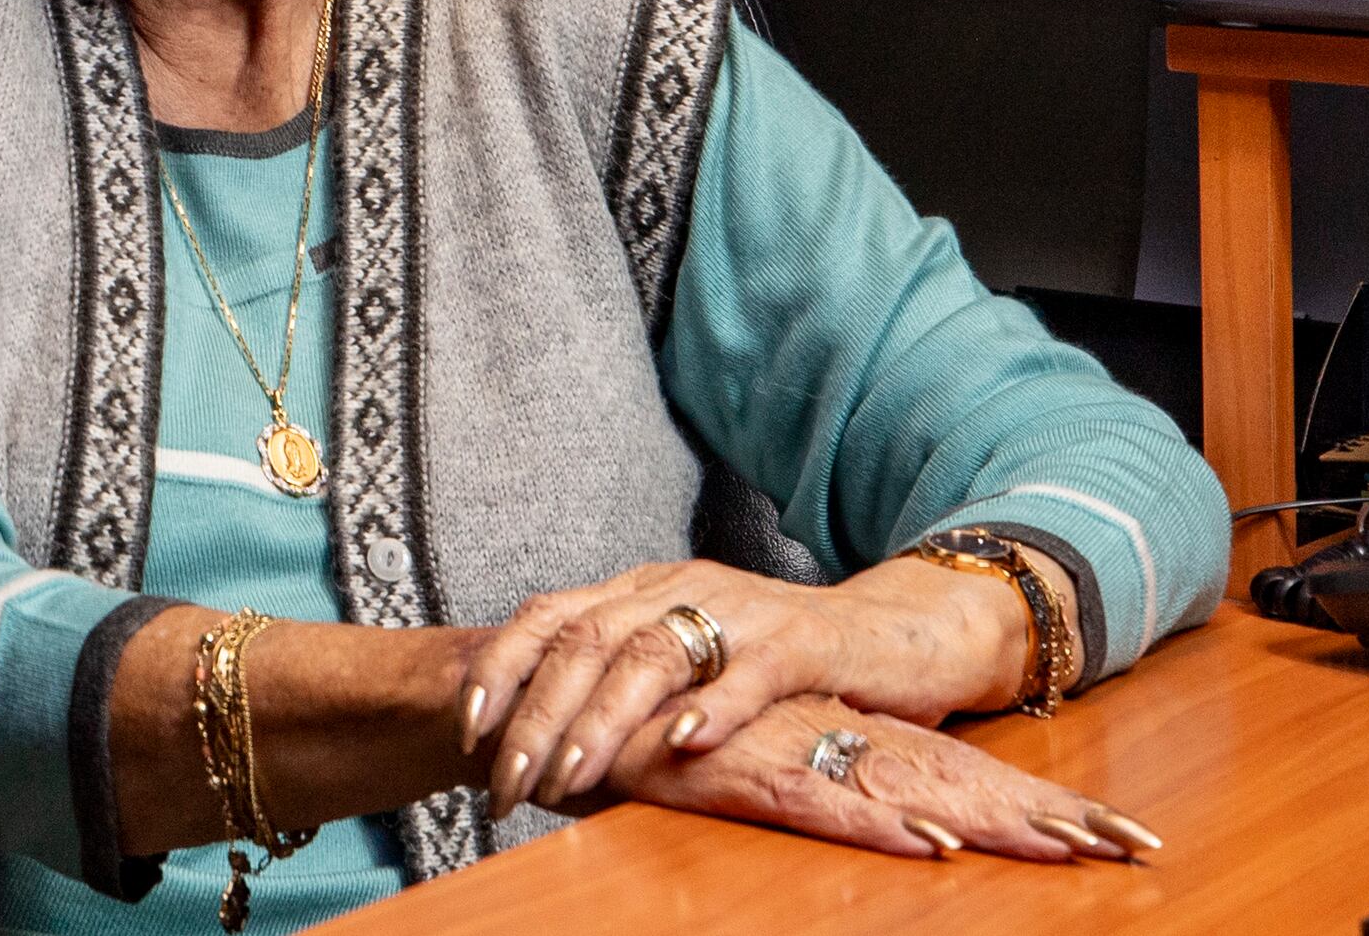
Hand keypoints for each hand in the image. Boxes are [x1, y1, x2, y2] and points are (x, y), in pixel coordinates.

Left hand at [465, 555, 1038, 816]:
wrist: (901, 633)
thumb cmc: (783, 662)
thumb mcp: (693, 664)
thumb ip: (629, 687)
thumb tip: (546, 743)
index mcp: (646, 590)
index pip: (550, 614)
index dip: (502, 666)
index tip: (467, 727)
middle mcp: (683, 588)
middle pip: (588, 640)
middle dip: (539, 713)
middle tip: (510, 780)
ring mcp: (743, 613)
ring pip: (654, 656)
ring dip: (606, 719)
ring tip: (574, 774)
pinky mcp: (803, 645)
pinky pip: (750, 674)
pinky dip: (712, 709)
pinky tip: (682, 746)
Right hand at [626, 696, 1156, 863]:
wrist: (578, 688)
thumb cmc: (665, 738)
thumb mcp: (753, 769)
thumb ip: (808, 784)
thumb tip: (872, 813)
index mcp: (846, 740)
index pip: (956, 776)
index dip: (1030, 807)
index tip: (1118, 835)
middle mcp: (834, 740)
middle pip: (959, 783)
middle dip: (1047, 818)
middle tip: (1136, 844)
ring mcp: (794, 751)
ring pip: (913, 792)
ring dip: (994, 823)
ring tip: (1074, 849)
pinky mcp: (748, 772)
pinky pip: (826, 806)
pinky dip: (881, 828)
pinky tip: (934, 847)